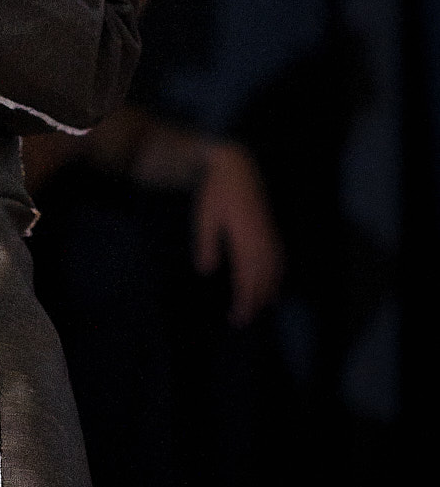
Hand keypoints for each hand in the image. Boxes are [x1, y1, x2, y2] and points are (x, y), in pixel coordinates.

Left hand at [193, 140, 283, 325]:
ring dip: (269, 291)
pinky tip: (274, 283)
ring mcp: (270, 234)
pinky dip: (278, 275)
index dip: (244, 301)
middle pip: (263, 279)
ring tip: (260, 308)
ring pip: (275, 271)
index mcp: (244, 239)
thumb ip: (207, 245)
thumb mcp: (205, 218)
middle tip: (244, 320)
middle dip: (255, 302)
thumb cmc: (216, 192)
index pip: (247, 279)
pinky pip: (280, 259)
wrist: (237, 166)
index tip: (237, 317)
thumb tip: (206, 271)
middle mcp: (261, 240)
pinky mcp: (272, 229)